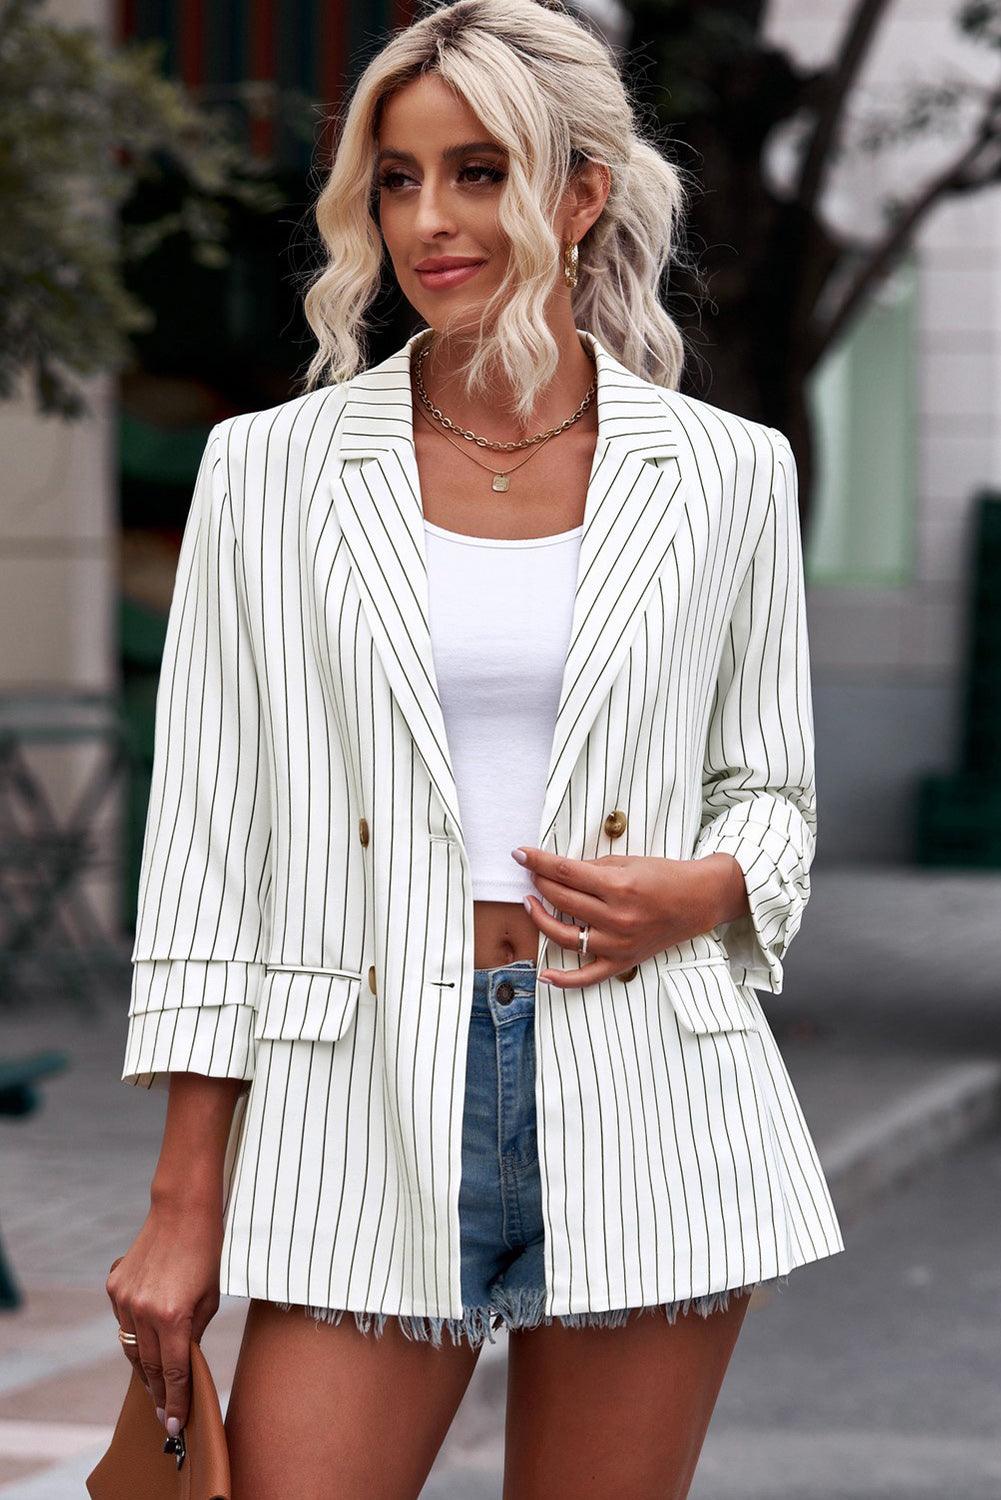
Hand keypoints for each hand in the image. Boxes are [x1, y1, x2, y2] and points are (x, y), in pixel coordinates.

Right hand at [105, 1201, 222, 1435]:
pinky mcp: (113, 1286)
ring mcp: (124, 1298)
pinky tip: (146, 1338)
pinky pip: (122, 1320)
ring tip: (154, 1387)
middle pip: (149, 1365)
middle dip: (158, 1392)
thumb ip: (195, 1334)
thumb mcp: (210, 1298)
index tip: (174, 1425)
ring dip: (143, 1368)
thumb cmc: (206, 1252)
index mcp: (173, 1316)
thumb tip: (184, 1363)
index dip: (175, 1401)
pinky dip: (134, 1332)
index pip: (173, 1372)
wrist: (182, 1210)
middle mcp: (144, 1311)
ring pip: (131, 1347)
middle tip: (164, 1413)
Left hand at [513, 847, 743, 988]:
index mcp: (619, 887)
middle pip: (562, 899)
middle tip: (531, 873)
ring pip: (565, 936)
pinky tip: (544, 974)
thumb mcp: (628, 862)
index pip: (566, 872)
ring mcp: (618, 943)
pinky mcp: (623, 961)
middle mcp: (616, 917)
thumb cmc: (664, 876)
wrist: (698, 901)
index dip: (538, 862)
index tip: (520, 854)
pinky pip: (588, 977)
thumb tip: (558, 870)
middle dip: (540, 882)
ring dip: (541, 919)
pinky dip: (564, 980)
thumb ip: (592, 867)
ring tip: (530, 903)